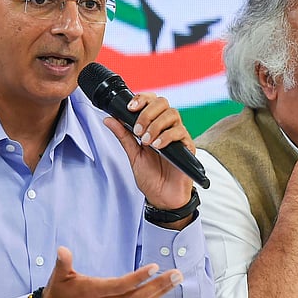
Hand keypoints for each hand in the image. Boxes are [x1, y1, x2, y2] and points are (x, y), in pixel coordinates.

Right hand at [41, 246, 181, 297]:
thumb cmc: (59, 295)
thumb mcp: (58, 277)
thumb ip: (63, 263)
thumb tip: (63, 250)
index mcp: (94, 292)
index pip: (121, 286)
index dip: (138, 278)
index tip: (155, 266)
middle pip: (137, 297)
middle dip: (159, 286)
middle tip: (176, 274)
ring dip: (160, 293)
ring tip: (175, 280)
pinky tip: (161, 292)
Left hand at [104, 92, 193, 209]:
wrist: (163, 198)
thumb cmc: (151, 177)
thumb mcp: (133, 155)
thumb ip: (123, 136)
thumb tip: (109, 119)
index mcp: (154, 125)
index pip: (152, 101)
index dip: (142, 99)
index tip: (129, 108)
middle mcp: (167, 127)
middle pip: (163, 103)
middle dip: (147, 113)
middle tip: (137, 129)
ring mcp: (178, 135)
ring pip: (172, 114)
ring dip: (155, 125)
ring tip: (146, 141)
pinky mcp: (187, 146)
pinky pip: (180, 132)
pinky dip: (166, 136)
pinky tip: (157, 146)